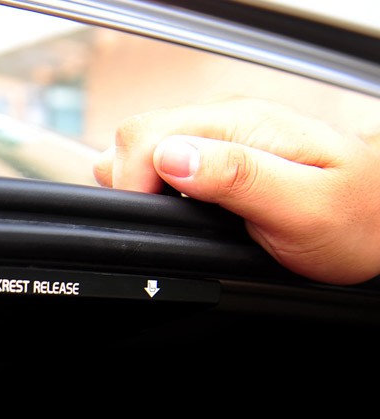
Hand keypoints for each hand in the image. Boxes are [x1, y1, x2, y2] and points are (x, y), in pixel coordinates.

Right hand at [94, 97, 379, 284]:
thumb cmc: (359, 220)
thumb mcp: (303, 206)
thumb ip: (237, 178)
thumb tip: (172, 157)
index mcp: (244, 125)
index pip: (147, 135)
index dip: (135, 183)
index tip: (157, 220)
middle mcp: (229, 121)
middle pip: (136, 136)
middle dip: (131, 185)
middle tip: (167, 227)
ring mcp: (222, 136)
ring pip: (144, 146)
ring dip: (142, 185)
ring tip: (174, 218)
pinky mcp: (219, 155)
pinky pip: (163, 159)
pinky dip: (155, 188)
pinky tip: (179, 209)